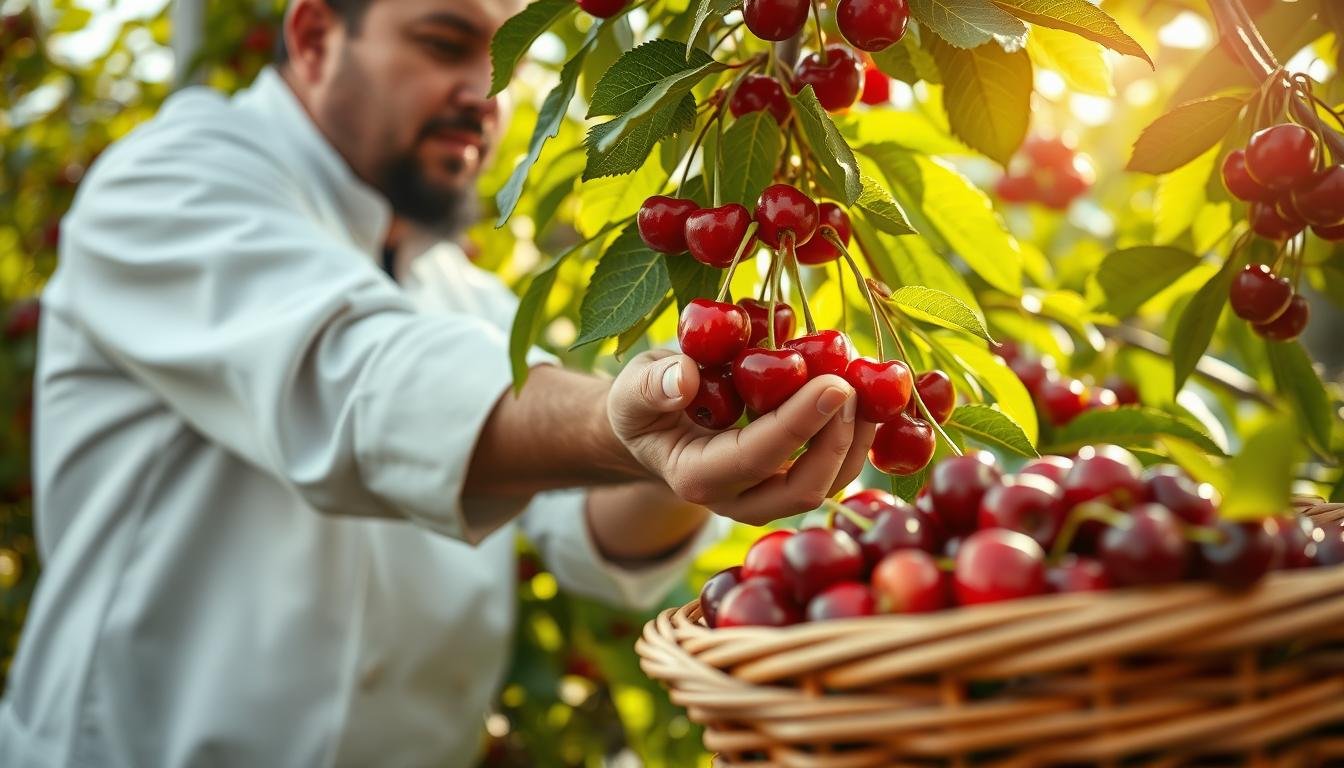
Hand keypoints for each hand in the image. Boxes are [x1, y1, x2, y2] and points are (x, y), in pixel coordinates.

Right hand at [608, 350, 876, 524]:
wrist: (655, 432)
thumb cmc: (644, 406)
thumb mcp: (632, 390)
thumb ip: (652, 386)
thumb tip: (684, 379)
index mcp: (698, 478)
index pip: (758, 456)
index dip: (799, 422)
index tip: (833, 382)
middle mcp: (739, 501)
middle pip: (805, 486)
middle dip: (838, 436)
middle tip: (854, 381)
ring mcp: (770, 498)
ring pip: (831, 483)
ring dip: (858, 437)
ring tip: (869, 383)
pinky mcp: (792, 484)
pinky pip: (836, 469)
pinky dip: (858, 435)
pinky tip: (871, 396)